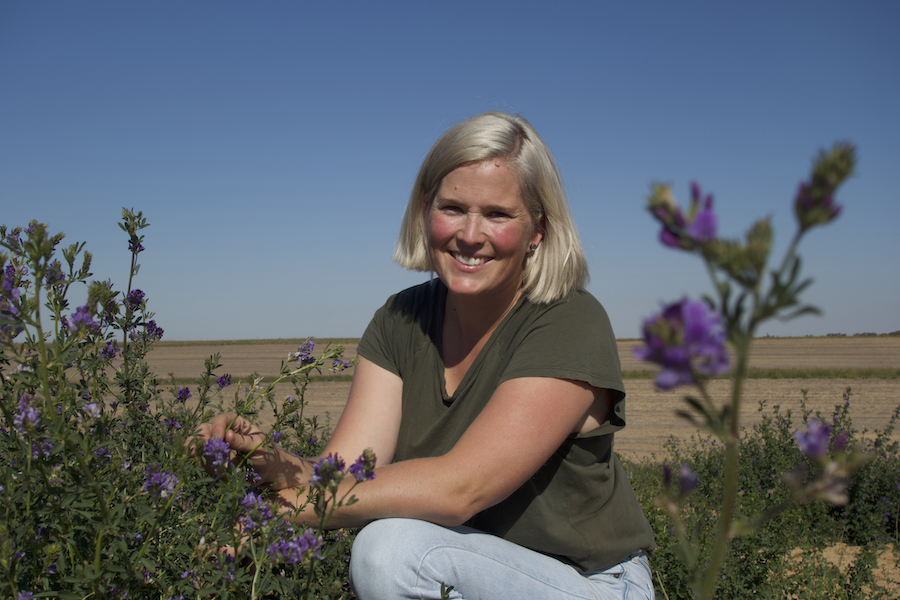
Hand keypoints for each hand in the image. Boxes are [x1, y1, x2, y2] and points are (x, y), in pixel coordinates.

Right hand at [191, 412, 310, 489]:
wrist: (270, 474)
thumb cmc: (268, 455)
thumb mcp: (258, 446)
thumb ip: (242, 442)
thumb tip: (227, 435)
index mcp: (237, 424)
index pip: (222, 419)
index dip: (217, 426)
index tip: (218, 438)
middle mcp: (225, 433)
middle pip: (206, 429)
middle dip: (201, 438)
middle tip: (199, 449)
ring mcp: (218, 448)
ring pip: (200, 444)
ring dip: (199, 451)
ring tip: (201, 458)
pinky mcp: (215, 462)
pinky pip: (202, 460)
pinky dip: (202, 463)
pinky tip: (209, 467)